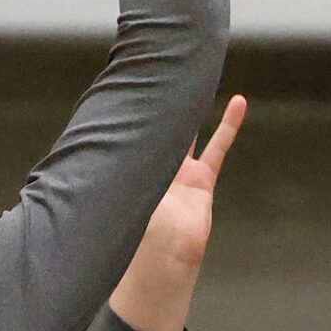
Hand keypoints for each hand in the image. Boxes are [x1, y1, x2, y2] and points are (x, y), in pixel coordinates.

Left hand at [108, 96, 246, 330]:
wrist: (160, 265)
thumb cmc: (132, 235)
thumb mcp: (116, 193)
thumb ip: (113, 166)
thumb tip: (91, 138)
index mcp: (126, 166)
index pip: (129, 126)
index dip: (132, 102)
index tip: (133, 73)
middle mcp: (150, 166)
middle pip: (156, 123)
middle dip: (159, 98)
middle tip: (164, 64)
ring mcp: (177, 173)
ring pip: (186, 129)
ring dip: (192, 105)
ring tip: (198, 75)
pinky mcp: (200, 182)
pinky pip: (217, 149)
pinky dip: (228, 126)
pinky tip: (238, 103)